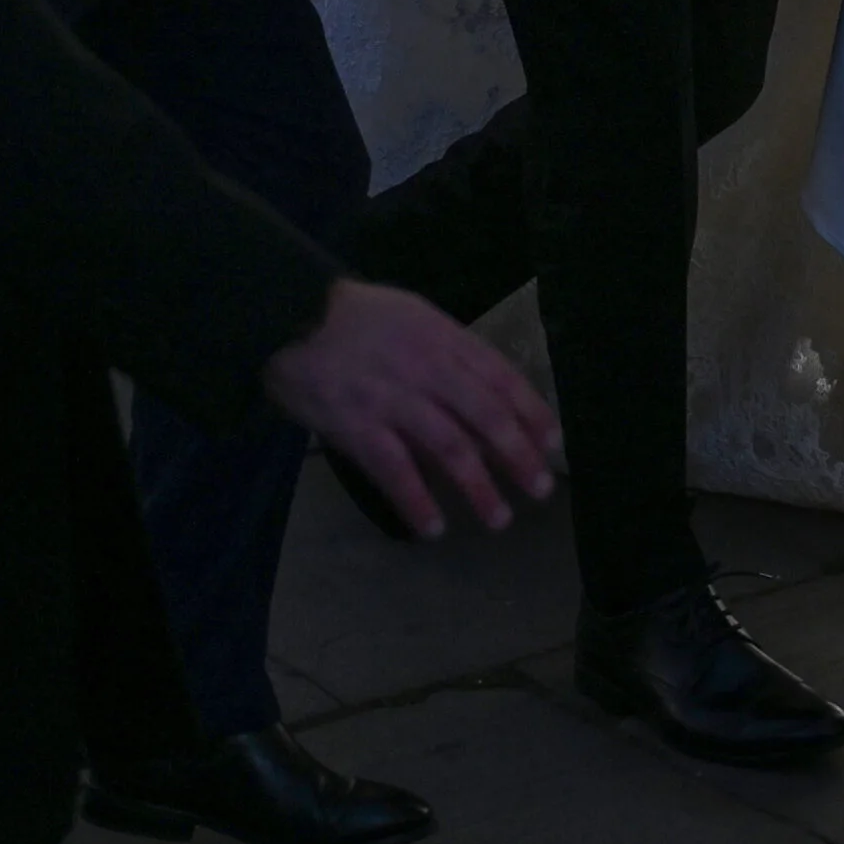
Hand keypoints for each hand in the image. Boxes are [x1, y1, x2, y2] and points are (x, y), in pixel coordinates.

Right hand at [263, 280, 560, 539]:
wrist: (290, 315)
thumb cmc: (356, 318)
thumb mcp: (413, 316)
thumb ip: (448, 352)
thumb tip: (486, 395)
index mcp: (443, 336)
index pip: (499, 376)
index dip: (530, 411)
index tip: (552, 442)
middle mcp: (426, 366)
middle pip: (484, 414)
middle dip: (517, 454)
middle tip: (540, 489)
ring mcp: (392, 397)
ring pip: (449, 447)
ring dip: (478, 487)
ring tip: (499, 517)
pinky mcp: (357, 425)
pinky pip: (395, 470)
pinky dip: (417, 502)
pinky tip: (433, 528)